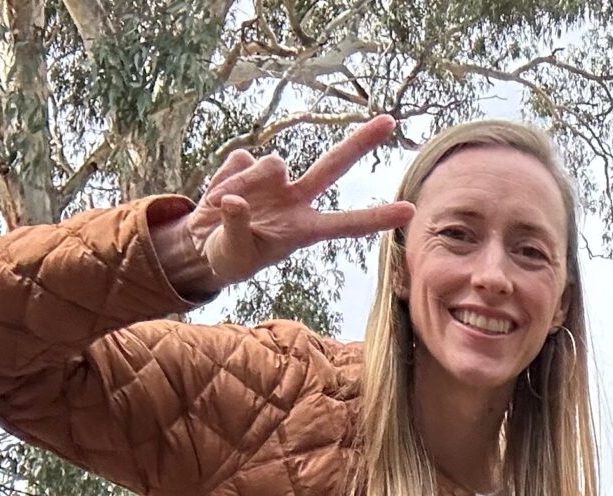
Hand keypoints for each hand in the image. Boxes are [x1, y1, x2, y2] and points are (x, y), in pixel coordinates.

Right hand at [152, 116, 414, 299]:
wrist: (202, 243)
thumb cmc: (228, 256)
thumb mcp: (233, 253)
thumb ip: (236, 227)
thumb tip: (235, 200)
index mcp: (303, 230)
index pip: (346, 224)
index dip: (376, 217)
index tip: (410, 210)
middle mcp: (296, 200)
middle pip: (334, 166)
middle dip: (361, 143)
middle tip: (390, 121)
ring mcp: (275, 180)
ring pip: (272, 163)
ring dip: (245, 183)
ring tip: (221, 207)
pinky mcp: (248, 164)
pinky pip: (239, 161)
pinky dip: (222, 179)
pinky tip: (214, 197)